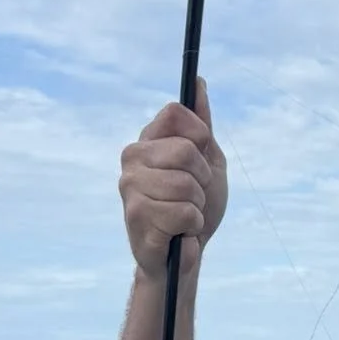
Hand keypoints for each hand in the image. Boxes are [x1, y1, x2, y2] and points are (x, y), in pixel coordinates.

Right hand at [118, 78, 228, 280]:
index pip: (176, 112)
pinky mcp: (135, 215)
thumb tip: (198, 82)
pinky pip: (183, 211)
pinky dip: (191, 224)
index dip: (199, 135)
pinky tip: (178, 231)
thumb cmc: (195, 209)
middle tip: (193, 195)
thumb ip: (202, 124)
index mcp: (149, 140)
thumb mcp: (208, 161)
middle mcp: (133, 158)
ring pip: (186, 184)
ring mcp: (130, 186)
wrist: (184, 256)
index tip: (201, 156)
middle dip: (202, 179)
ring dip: (197, 205)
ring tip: (185, 215)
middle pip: (185, 150)